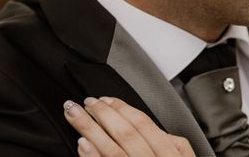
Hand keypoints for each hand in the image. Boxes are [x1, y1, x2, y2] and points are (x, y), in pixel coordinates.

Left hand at [63, 97, 194, 156]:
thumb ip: (174, 143)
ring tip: (74, 115)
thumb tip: (154, 127)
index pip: (142, 123)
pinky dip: (92, 156)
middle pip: (124, 132)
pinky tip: (82, 143)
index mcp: (169, 153)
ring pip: (111, 149)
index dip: (122, 108)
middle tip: (85, 102)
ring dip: (90, 128)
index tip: (105, 99)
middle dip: (102, 113)